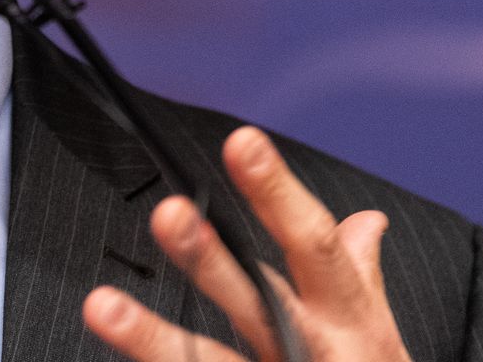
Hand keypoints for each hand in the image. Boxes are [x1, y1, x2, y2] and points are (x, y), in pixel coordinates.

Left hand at [83, 127, 412, 361]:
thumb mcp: (380, 338)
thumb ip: (360, 278)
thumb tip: (367, 219)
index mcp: (350, 321)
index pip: (314, 244)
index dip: (277, 192)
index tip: (242, 142)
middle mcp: (315, 353)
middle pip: (257, 301)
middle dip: (210, 260)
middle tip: (168, 213)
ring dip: (154, 338)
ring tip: (102, 306)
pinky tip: (122, 361)